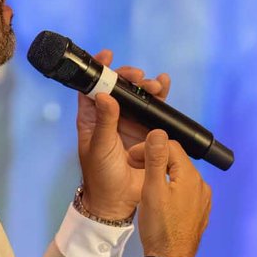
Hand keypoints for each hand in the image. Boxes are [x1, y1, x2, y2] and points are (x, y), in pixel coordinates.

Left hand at [75, 50, 172, 220]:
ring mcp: (129, 122)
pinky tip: (165, 86)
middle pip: (118, 87)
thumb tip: (106, 95)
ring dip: (146, 86)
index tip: (107, 56)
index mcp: (92, 117)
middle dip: (128, 77)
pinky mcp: (146, 131)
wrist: (119, 201)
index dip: (98, 69)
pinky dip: (160, 97)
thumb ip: (104, 122)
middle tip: (138, 76)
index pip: (92, 86)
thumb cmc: (101, 176)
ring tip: (155, 85)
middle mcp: (110, 116)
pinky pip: (154, 109)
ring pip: (138, 96)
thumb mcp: (100, 147)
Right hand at [135, 130, 210, 256]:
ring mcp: (202, 201)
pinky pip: (185, 193)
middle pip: (177, 161)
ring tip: (146, 187)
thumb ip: (156, 159)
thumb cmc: (160, 227)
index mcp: (190, 176)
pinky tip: (160, 202)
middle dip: (156, 161)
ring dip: (163, 176)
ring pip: (181, 177)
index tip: (132, 159)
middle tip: (136, 170)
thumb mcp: (152, 189)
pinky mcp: (199, 213)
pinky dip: (172, 191)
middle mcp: (201, 186)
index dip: (148, 148)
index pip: (171, 147)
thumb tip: (158, 133)